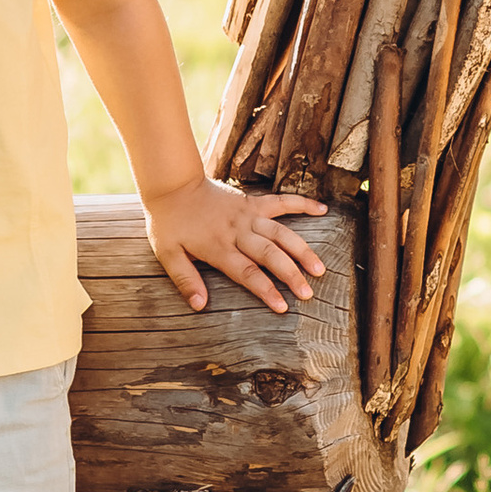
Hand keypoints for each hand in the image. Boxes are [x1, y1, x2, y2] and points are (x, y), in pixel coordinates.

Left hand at [143, 175, 326, 316]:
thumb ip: (185, 280)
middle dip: (291, 274)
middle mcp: (237, 231)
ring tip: (319, 267)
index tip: (283, 306)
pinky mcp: (251, 201)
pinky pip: (280, 202)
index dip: (266, 290)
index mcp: (218, 247)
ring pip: (281, 232)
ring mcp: (247, 214)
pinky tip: (322, 210)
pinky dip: (301, 204)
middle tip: (309, 293)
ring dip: (302, 249)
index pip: (247, 273)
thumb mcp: (167, 254)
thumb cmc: (169, 223)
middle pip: (270, 255)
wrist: (172, 184)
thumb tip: (200, 306)